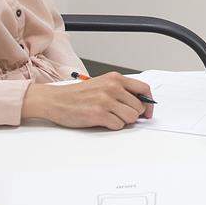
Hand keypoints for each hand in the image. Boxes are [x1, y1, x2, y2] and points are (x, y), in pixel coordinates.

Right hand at [22, 72, 153, 129]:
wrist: (55, 100)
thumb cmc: (78, 95)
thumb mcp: (102, 84)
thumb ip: (121, 91)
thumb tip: (141, 105)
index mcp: (115, 78)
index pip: (144, 89)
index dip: (149, 103)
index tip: (148, 111)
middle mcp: (112, 87)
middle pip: (139, 107)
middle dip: (133, 115)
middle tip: (121, 116)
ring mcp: (105, 100)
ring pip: (131, 117)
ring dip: (123, 121)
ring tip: (110, 117)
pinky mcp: (98, 114)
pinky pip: (118, 125)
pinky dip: (113, 126)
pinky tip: (102, 121)